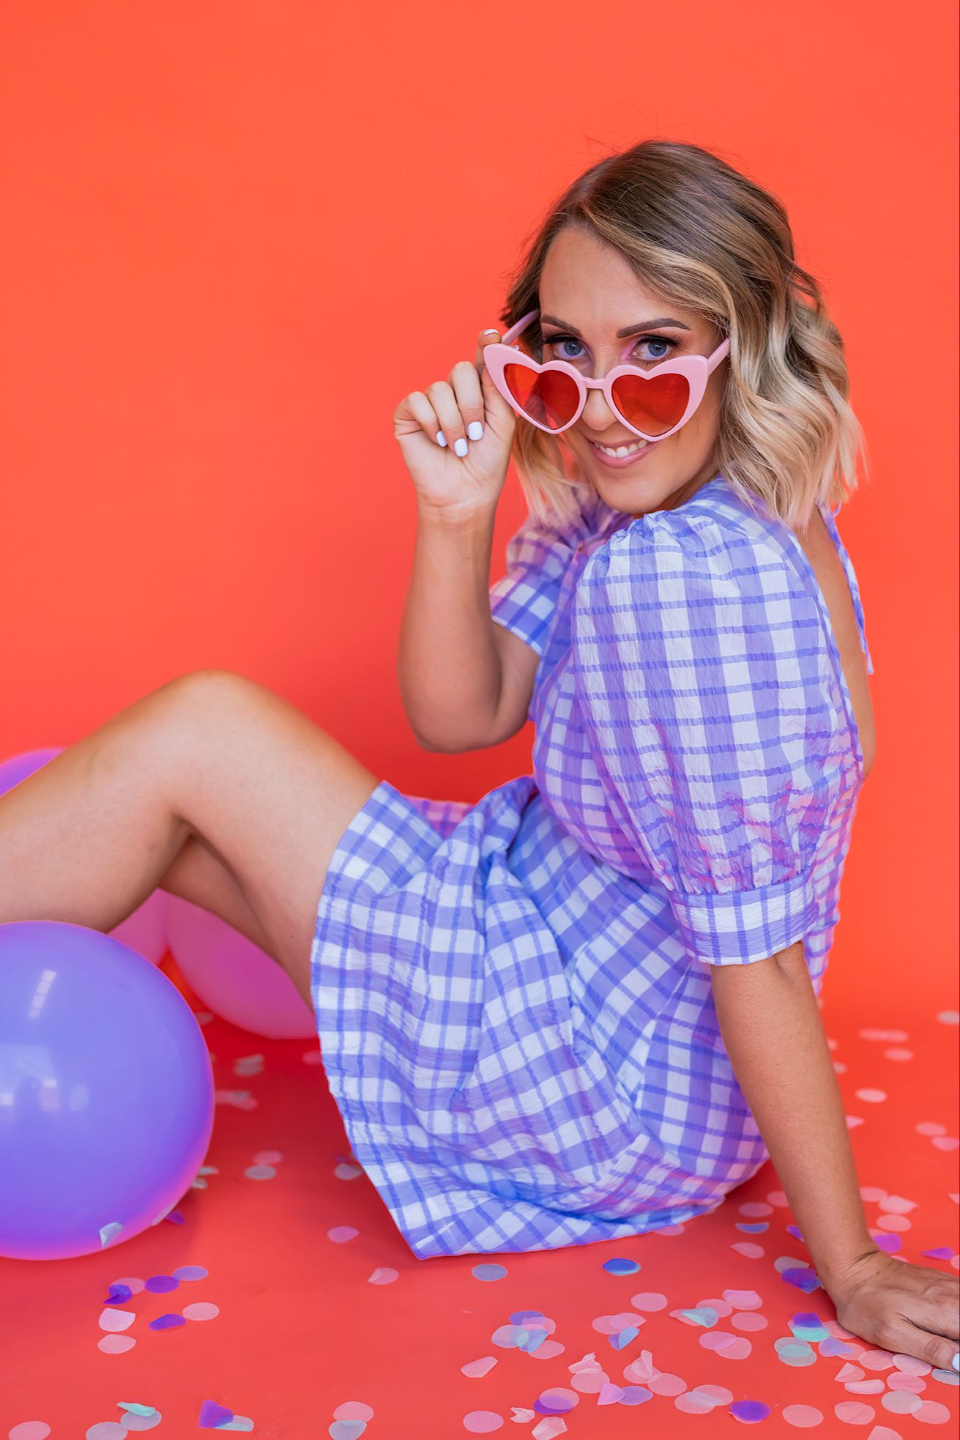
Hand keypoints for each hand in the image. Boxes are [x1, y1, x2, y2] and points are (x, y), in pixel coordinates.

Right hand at [392, 327, 517, 518]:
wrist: (465, 494)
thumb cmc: (486, 463)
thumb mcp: (503, 423)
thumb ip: (499, 387)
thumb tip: (496, 349)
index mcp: (479, 391)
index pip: (481, 359)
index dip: (485, 344)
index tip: (490, 336)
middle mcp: (453, 392)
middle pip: (460, 370)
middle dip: (472, 403)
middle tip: (475, 432)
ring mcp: (429, 402)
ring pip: (440, 389)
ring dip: (453, 422)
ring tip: (458, 446)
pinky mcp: (408, 414)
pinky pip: (418, 401)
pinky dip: (432, 423)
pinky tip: (438, 442)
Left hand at [824, 1248, 959, 1370]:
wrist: (854, 1268)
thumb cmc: (867, 1305)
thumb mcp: (892, 1335)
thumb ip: (931, 1349)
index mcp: (945, 1311)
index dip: (959, 1352)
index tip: (946, 1354)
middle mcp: (953, 1295)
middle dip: (958, 1340)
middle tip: (939, 1346)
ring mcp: (949, 1285)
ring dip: (956, 1328)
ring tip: (937, 1337)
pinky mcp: (943, 1281)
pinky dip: (956, 1316)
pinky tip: (943, 1325)